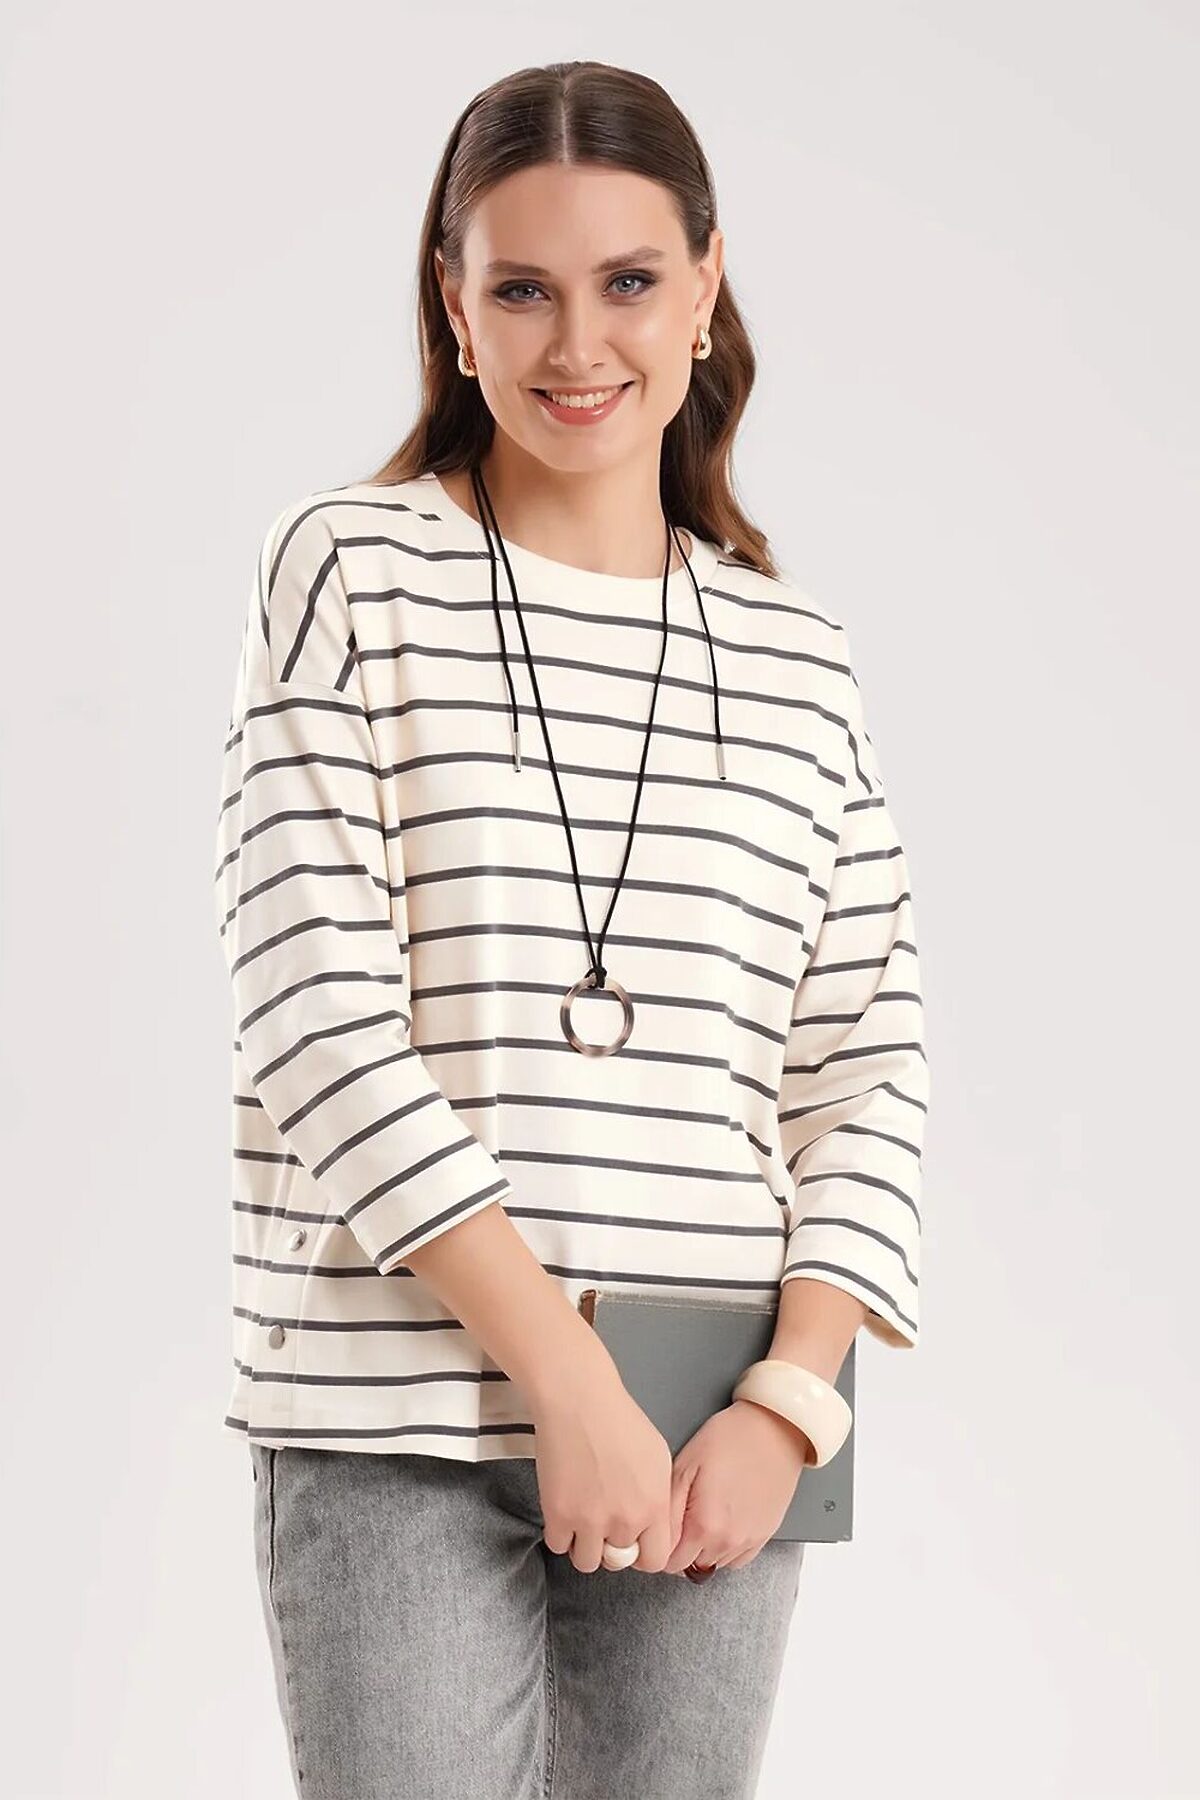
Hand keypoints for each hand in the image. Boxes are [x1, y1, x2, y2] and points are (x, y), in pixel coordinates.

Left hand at [660, 1399, 812, 1574]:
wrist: (774, 1429)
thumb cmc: (729, 1439)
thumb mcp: (684, 1466)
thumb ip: (668, 1510)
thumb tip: (658, 1537)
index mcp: (703, 1526)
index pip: (670, 1563)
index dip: (659, 1546)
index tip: (661, 1528)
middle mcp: (728, 1541)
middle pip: (691, 1566)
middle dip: (681, 1547)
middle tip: (681, 1514)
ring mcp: (749, 1541)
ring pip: (714, 1563)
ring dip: (704, 1548)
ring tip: (704, 1512)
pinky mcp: (765, 1535)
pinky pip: (737, 1559)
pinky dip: (726, 1547)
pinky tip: (723, 1520)